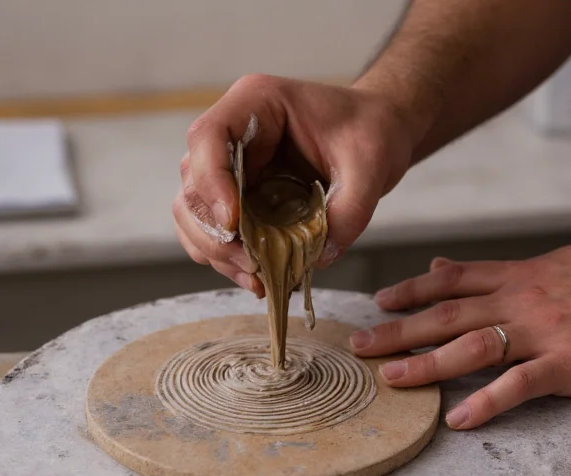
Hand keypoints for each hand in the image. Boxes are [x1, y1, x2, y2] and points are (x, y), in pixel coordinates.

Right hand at [173, 74, 414, 295]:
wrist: (377, 134)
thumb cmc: (372, 131)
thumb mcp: (371, 165)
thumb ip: (350, 210)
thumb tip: (318, 258)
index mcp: (256, 103)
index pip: (208, 137)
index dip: (212, 183)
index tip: (234, 224)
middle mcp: (232, 132)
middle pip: (193, 183)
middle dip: (215, 232)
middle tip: (252, 265)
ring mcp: (230, 166)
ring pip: (194, 212)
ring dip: (217, 251)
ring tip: (256, 278)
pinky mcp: (238, 196)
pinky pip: (214, 230)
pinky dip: (227, 258)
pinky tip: (256, 276)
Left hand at [349, 233, 570, 429]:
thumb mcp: (558, 263)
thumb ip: (503, 273)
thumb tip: (451, 268)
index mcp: (522, 278)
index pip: (452, 280)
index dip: (411, 290)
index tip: (379, 301)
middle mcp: (523, 301)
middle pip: (447, 315)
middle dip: (399, 330)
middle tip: (359, 346)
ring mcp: (545, 332)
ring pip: (471, 347)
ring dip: (426, 363)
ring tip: (391, 378)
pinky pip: (519, 385)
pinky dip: (487, 402)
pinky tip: (458, 418)